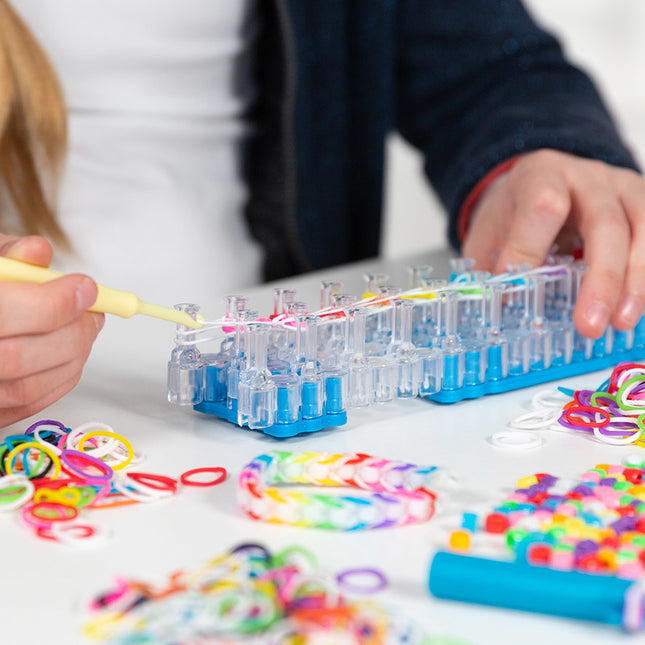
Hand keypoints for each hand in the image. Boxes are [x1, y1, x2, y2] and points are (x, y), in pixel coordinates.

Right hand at [0, 234, 103, 427]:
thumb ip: (11, 258)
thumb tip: (38, 251)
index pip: (6, 313)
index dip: (55, 302)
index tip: (86, 287)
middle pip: (18, 358)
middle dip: (71, 333)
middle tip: (93, 312)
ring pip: (28, 388)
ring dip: (72, 356)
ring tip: (87, 328)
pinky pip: (30, 404)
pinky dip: (63, 376)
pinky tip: (73, 351)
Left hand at [462, 149, 644, 337]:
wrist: (541, 184)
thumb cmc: (516, 213)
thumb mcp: (490, 232)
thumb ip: (491, 264)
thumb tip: (497, 304)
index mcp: (541, 175)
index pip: (543, 205)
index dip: (531, 249)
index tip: (517, 291)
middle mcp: (588, 177)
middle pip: (605, 224)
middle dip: (601, 279)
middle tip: (589, 325)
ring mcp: (623, 188)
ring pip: (642, 230)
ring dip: (635, 282)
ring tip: (620, 322)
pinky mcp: (643, 204)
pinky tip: (635, 307)